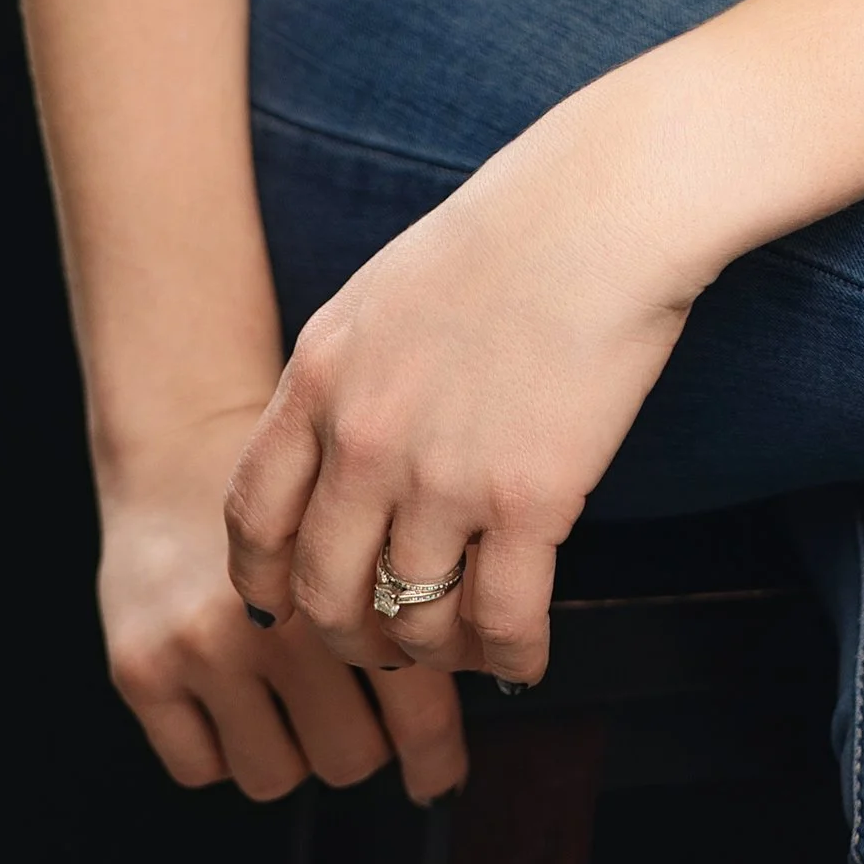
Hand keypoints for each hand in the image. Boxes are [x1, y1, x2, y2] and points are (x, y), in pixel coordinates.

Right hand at [101, 401, 466, 800]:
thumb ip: (422, 583)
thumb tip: (480, 664)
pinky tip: (240, 695)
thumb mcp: (374, 506)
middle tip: (363, 711)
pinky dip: (227, 747)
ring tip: (299, 697)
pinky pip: (202, 767)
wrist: (185, 435)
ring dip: (295, 748)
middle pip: (348, 755)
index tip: (443, 774)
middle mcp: (275, 618)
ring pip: (276, 773)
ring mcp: (202, 647)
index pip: (413, 703)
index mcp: (347, 572)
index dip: (434, 753)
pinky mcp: (141, 668)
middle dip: (365, 741)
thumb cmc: (296, 480)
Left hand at [224, 93, 701, 685]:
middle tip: (384, 641)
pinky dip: (509, 660)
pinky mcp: (530, 499)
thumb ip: (348, 376)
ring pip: (409, 623)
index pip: (253, 517)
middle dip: (348, 636)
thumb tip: (340, 452)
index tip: (287, 604)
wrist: (610, 203)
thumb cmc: (515, 227)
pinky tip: (523, 661)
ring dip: (433, 652)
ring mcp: (443, 475)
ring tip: (462, 647)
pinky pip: (500, 622)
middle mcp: (364, 436)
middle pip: (322, 592)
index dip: (265, 581)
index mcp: (320, 375)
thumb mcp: (387, 292)